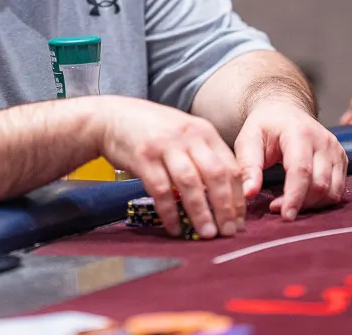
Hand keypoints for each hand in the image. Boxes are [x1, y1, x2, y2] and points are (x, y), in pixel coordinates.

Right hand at [97, 96, 244, 239]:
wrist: (110, 117)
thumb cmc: (150, 129)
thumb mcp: (183, 132)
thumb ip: (204, 154)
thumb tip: (226, 193)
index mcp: (203, 131)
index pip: (230, 166)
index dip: (237, 196)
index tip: (240, 220)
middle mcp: (187, 136)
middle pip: (215, 176)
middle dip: (225, 208)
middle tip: (229, 232)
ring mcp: (164, 146)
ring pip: (190, 184)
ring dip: (201, 213)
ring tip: (207, 234)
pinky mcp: (143, 157)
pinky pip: (161, 190)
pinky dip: (170, 212)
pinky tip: (175, 227)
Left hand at [234, 100, 346, 220]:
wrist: (284, 111)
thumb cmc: (264, 126)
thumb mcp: (248, 140)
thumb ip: (248, 166)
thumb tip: (248, 194)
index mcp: (299, 133)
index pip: (302, 170)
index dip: (295, 196)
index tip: (285, 216)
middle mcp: (323, 140)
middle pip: (320, 184)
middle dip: (300, 203)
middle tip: (276, 208)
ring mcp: (336, 149)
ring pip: (332, 191)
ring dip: (311, 205)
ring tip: (287, 202)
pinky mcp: (342, 158)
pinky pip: (337, 189)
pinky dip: (321, 200)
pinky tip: (301, 197)